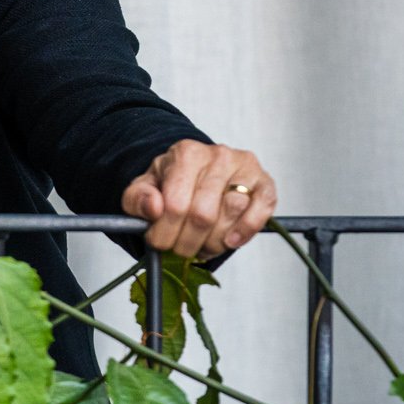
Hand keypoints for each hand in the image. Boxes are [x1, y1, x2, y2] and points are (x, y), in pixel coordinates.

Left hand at [120, 140, 276, 257]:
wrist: (196, 172)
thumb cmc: (170, 182)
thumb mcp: (143, 188)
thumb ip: (137, 198)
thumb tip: (154, 208)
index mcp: (186, 154)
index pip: (175, 204)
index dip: (165, 232)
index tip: (159, 243)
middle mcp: (218, 155)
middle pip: (204, 214)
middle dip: (188, 242)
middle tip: (179, 250)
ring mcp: (245, 167)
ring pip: (232, 212)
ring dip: (215, 241)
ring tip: (201, 245)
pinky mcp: (265, 182)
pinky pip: (262, 208)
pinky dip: (246, 229)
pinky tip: (230, 241)